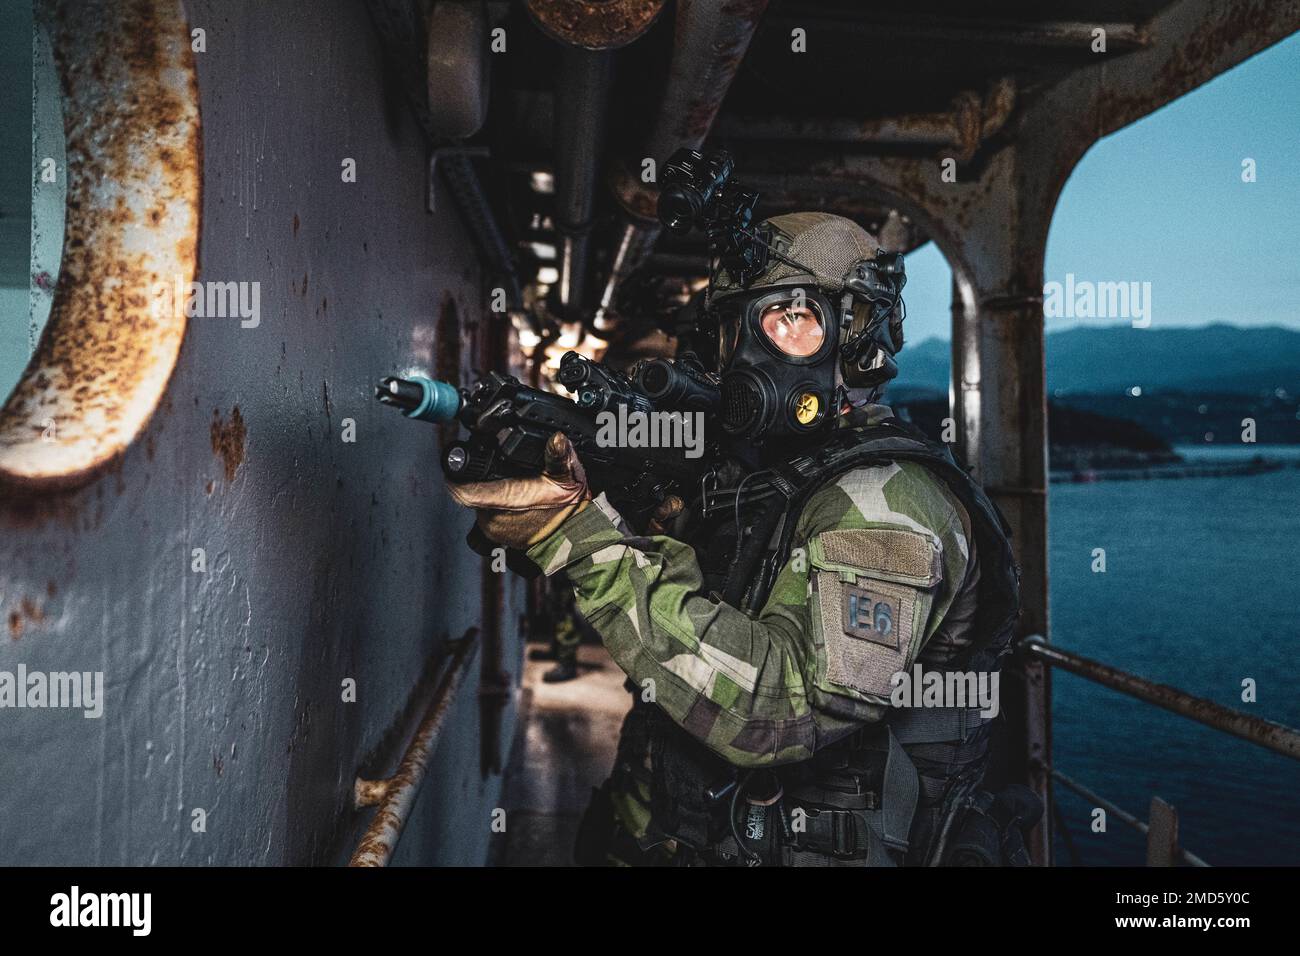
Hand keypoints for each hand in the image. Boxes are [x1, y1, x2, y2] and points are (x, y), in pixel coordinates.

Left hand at [448, 431, 590, 549]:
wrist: (575, 537)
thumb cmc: (569, 509)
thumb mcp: (567, 476)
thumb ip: (558, 455)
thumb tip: (556, 438)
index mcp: (505, 500)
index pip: (463, 491)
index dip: (455, 478)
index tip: (455, 467)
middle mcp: (494, 517)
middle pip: (471, 493)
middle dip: (478, 480)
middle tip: (493, 469)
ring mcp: (496, 529)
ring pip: (479, 505)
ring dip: (487, 493)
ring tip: (506, 483)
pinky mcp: (500, 537)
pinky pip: (488, 516)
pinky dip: (495, 506)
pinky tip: (511, 499)